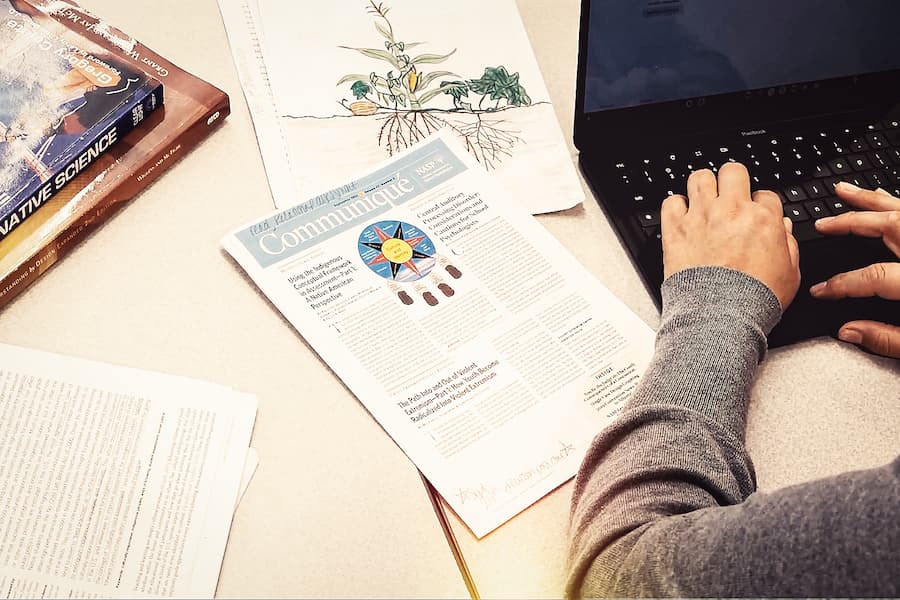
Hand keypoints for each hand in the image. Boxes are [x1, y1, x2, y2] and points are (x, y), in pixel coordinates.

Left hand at [661, 163, 799, 308]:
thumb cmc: (754, 300)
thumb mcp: (791, 274)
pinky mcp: (676, 230)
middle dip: (732, 181)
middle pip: (732, 171)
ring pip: (699, 177)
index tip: (755, 215)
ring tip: (703, 201)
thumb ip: (789, 245)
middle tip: (729, 196)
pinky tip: (681, 217)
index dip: (760, 204)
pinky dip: (675, 207)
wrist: (720, 316)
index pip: (765, 194)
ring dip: (702, 187)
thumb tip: (783, 228)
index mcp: (763, 220)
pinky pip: (670, 202)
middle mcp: (732, 212)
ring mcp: (701, 217)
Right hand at [810, 182, 899, 357]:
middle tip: (823, 223)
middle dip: (850, 222)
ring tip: (846, 191)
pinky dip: (896, 203)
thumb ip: (887, 340)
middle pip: (889, 227)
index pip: (873, 277)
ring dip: (871, 200)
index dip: (841, 284)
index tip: (820, 291)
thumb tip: (849, 332)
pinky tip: (885, 199)